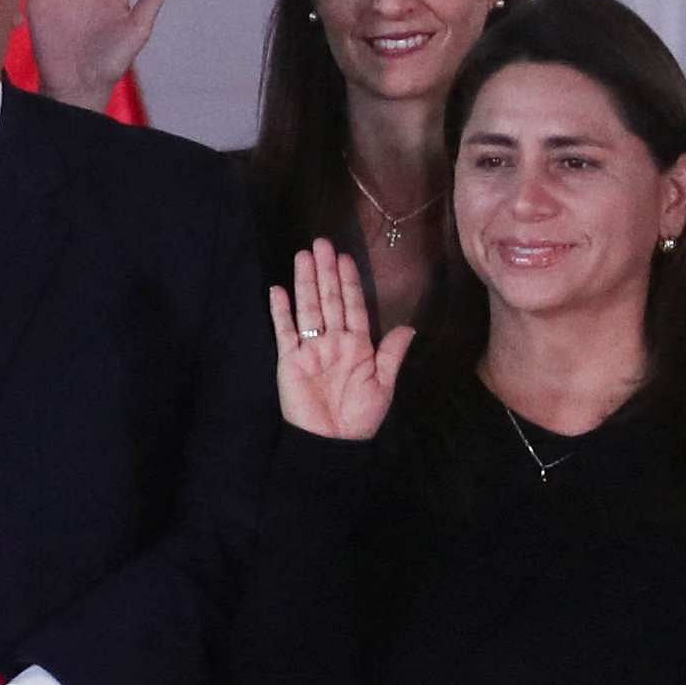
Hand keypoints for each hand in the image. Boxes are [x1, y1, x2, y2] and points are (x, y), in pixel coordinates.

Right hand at [268, 241, 412, 440]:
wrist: (332, 441)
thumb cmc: (360, 416)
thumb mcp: (384, 384)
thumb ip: (391, 354)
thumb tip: (408, 328)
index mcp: (357, 344)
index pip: (353, 305)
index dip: (349, 281)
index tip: (346, 257)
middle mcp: (333, 340)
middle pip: (329, 299)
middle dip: (326, 271)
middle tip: (322, 243)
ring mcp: (310, 348)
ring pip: (308, 308)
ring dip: (306, 282)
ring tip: (303, 256)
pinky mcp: (290, 360)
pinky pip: (284, 331)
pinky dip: (280, 311)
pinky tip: (277, 290)